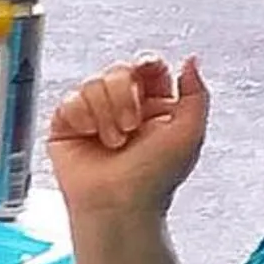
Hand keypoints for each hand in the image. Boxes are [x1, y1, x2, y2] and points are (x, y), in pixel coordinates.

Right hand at [48, 55, 207, 221]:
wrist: (119, 202)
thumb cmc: (155, 176)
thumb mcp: (190, 132)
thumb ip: (196, 92)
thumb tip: (190, 61)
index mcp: (154, 106)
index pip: (147, 67)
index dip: (146, 64)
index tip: (146, 71)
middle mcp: (123, 107)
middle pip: (118, 70)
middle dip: (125, 96)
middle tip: (131, 126)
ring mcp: (93, 115)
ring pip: (93, 83)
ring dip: (105, 112)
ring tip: (112, 142)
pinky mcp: (66, 125)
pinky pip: (69, 100)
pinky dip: (81, 118)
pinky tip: (89, 138)